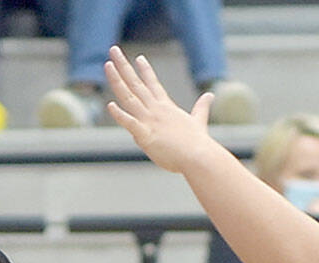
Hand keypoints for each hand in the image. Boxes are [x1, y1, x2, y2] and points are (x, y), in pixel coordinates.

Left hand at [104, 45, 216, 173]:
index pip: (153, 84)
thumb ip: (201, 107)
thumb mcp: (199, 121)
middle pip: (136, 84)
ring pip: (129, 97)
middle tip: (114, 50)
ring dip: (117, 80)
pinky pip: (130, 123)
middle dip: (124, 66)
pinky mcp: (146, 136)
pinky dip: (120, 115)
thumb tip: (210, 95)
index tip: (139, 57)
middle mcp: (156, 110)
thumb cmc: (198, 143)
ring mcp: (150, 121)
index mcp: (167, 108)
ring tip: (107, 65)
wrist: (199, 157)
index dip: (145, 70)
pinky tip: (110, 105)